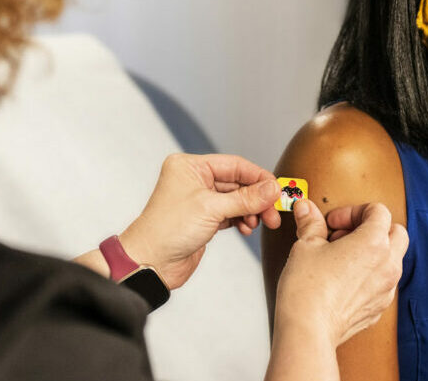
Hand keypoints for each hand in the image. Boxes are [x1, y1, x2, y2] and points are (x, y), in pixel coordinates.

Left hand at [119, 153, 281, 288]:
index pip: (234, 165)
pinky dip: (242, 220)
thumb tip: (273, 189)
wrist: (150, 263)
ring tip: (260, 223)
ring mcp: (199, 200)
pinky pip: (230, 213)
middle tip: (273, 213)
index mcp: (190, 166)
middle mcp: (194, 179)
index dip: (258, 177)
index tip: (277, 190)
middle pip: (237, 183)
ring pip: (236, 200)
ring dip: (251, 211)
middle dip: (257, 198)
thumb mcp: (211, 209)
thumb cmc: (167, 230)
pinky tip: (246, 228)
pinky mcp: (203, 219)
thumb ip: (246, 198)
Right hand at [273, 201, 407, 346]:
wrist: (308, 330)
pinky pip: (383, 283)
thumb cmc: (307, 288)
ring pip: (393, 259)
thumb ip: (311, 223)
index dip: (353, 211)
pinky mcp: (379, 307)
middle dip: (372, 228)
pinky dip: (370, 275)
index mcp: (374, 243)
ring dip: (373, 252)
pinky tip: (343, 280)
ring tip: (342, 258)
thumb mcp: (306, 245)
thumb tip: (306, 209)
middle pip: (397, 232)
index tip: (334, 223)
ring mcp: (387, 289)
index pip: (378, 211)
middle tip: (344, 236)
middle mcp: (388, 265)